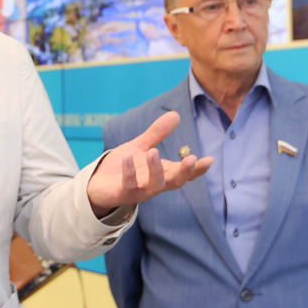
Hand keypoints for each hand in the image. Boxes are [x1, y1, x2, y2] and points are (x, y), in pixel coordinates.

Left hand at [86, 111, 213, 216]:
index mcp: (162, 173)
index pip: (184, 173)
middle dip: (184, 172)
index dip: (197, 169)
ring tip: (154, 152)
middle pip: (175, 182)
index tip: (209, 160)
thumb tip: (176, 114)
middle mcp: (154, 184)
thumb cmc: (123, 167)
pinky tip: (128, 157)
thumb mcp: (141, 147)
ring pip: (155, 185)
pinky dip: (129, 172)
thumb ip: (157, 133)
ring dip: (156, 170)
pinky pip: (128, 185)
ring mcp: (140, 190)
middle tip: (191, 159)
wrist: (98, 182)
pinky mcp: (123, 193)